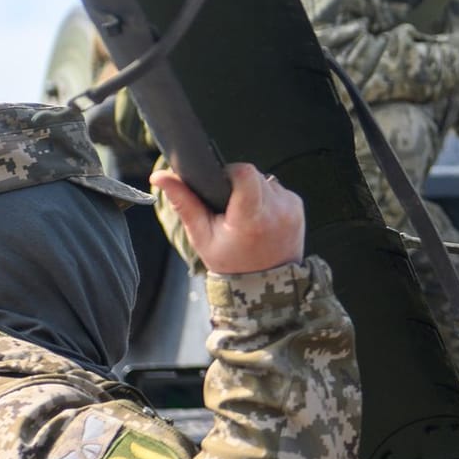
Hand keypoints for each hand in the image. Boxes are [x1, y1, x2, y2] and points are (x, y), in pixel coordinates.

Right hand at [151, 162, 305, 274]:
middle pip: (252, 174)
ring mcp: (291, 208)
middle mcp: (277, 210)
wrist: (265, 285)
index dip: (228, 173)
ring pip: (264, 180)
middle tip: (230, 209)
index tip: (219, 187)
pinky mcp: (299, 207)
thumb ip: (183, 203)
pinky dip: (266, 199)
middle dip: (237, 185)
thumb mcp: (201, 236)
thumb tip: (159, 176)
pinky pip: (277, 190)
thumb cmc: (230, 262)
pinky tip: (259, 218)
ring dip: (252, 192)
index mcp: (251, 218)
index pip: (244, 172)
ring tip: (244, 217)